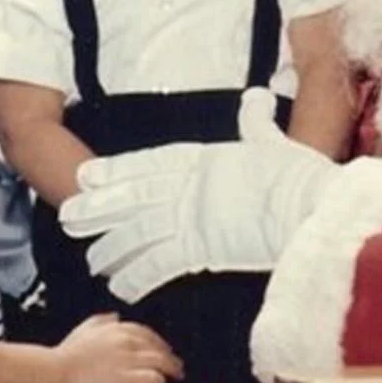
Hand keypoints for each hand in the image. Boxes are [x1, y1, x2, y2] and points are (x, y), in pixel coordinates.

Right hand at [54, 313, 183, 382]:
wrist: (58, 370)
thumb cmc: (67, 352)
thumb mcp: (85, 327)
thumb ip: (102, 320)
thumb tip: (115, 317)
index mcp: (117, 328)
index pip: (147, 332)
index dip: (159, 341)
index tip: (164, 349)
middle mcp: (126, 341)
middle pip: (157, 346)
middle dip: (170, 355)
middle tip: (176, 364)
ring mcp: (127, 359)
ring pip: (160, 360)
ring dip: (171, 368)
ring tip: (176, 375)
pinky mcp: (126, 377)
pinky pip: (151, 377)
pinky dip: (159, 381)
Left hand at [58, 88, 340, 302]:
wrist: (313, 208)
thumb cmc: (298, 176)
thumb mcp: (271, 142)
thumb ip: (256, 122)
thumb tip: (256, 98)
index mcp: (198, 159)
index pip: (143, 164)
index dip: (112, 173)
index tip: (87, 178)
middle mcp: (184, 187)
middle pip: (128, 198)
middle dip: (97, 208)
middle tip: (67, 215)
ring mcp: (187, 219)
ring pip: (134, 234)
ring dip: (111, 247)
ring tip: (92, 259)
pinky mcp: (197, 250)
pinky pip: (156, 265)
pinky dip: (136, 275)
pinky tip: (120, 285)